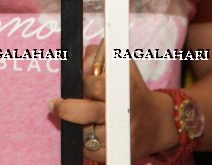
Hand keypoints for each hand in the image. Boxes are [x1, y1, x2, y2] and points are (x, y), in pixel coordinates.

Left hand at [47, 46, 176, 160]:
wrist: (157, 123)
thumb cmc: (134, 91)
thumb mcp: (122, 67)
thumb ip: (98, 58)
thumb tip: (78, 62)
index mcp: (124, 91)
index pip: (95, 86)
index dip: (82, 84)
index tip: (78, 84)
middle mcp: (123, 115)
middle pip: (87, 112)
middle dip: (66, 109)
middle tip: (54, 105)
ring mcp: (120, 136)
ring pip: (84, 133)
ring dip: (75, 125)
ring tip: (77, 117)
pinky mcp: (116, 154)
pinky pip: (88, 150)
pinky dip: (82, 142)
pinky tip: (85, 131)